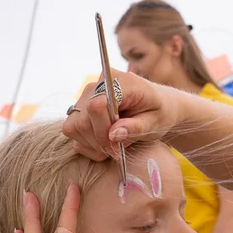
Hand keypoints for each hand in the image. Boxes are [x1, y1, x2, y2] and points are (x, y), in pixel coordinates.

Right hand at [62, 70, 180, 160]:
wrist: (159, 106)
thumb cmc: (160, 113)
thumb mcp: (155, 123)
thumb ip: (136, 128)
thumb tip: (113, 134)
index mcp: (120, 82)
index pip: (97, 105)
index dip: (103, 131)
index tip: (117, 147)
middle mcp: (98, 83)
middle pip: (82, 119)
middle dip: (98, 141)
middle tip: (117, 150)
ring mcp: (87, 94)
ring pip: (73, 126)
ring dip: (92, 144)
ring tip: (112, 147)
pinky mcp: (81, 106)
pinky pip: (71, 129)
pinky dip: (86, 142)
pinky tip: (104, 143)